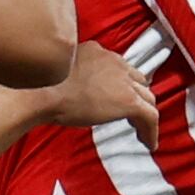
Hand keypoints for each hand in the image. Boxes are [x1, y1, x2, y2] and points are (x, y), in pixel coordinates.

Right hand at [38, 40, 157, 145]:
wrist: (44, 92)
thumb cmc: (43, 86)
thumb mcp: (61, 70)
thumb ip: (75, 73)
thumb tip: (76, 89)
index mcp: (98, 51)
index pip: (119, 67)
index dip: (121, 84)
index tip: (116, 98)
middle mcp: (115, 61)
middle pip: (138, 80)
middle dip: (136, 96)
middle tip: (131, 115)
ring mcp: (124, 81)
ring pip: (147, 97)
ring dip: (144, 113)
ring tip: (140, 130)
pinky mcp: (128, 101)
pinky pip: (150, 116)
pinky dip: (151, 131)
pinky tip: (148, 143)